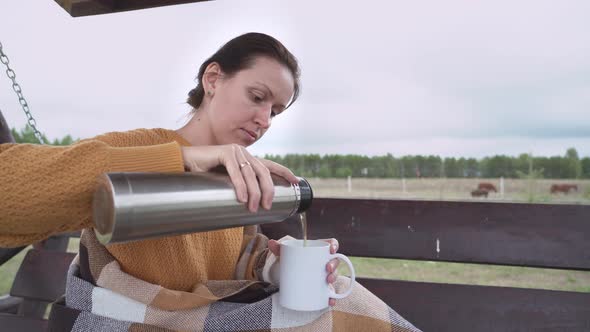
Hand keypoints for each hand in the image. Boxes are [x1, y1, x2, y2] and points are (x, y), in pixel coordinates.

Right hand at [181, 144, 298, 211]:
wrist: (186, 163)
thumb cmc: (206, 175)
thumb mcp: (227, 182)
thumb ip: (239, 188)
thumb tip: (250, 208)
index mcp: (248, 159)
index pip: (270, 165)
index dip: (284, 172)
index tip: (296, 181)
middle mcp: (245, 154)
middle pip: (264, 172)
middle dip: (268, 190)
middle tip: (266, 206)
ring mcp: (236, 152)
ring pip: (251, 174)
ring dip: (254, 192)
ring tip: (252, 207)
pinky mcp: (225, 153)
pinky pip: (236, 172)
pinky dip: (240, 186)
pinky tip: (242, 198)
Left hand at [268, 238, 339, 306]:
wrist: (288, 272)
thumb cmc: (291, 259)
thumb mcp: (286, 253)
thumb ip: (279, 248)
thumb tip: (271, 242)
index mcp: (319, 250)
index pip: (331, 244)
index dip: (334, 245)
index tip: (331, 249)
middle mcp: (324, 262)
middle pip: (335, 260)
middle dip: (334, 264)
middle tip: (327, 268)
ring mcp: (324, 275)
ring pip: (334, 275)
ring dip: (334, 278)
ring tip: (328, 280)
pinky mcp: (322, 287)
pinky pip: (330, 292)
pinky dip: (332, 297)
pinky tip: (330, 300)